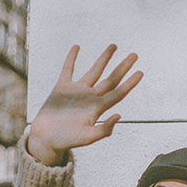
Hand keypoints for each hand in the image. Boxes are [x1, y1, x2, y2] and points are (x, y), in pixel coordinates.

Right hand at [27, 43, 142, 165]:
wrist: (45, 139)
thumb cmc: (66, 141)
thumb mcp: (87, 137)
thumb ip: (103, 129)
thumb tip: (119, 115)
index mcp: (97, 108)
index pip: (118, 93)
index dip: (130, 83)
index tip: (141, 72)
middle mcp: (90, 98)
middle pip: (111, 79)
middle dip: (122, 67)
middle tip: (135, 55)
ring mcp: (77, 92)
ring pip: (94, 71)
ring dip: (104, 58)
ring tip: (114, 46)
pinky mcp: (61, 88)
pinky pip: (68, 69)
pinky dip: (71, 58)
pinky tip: (77, 47)